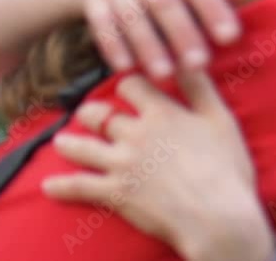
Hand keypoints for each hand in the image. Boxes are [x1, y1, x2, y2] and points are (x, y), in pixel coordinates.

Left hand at [42, 70, 273, 260]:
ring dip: (69, 144)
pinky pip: (79, 187)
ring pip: (83, 147)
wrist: (216, 216)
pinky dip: (62, 187)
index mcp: (161, 112)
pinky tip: (48, 186)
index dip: (127, 83)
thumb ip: (200, 88)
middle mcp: (135, 133)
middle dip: (91, 113)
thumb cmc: (226, 168)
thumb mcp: (220, 120)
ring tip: (61, 142)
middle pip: (100, 114)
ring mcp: (121, 164)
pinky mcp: (115, 193)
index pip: (131, 85)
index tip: (124, 86)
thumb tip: (186, 59)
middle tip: (86, 114)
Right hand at [71, 0, 246, 76]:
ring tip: (166, 75)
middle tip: (200, 65)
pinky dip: (114, 47)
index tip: (231, 37)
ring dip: (148, 47)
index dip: (213, 9)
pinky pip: (102, 24)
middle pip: (162, 0)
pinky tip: (127, 69)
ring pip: (131, 15)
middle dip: (182, 33)